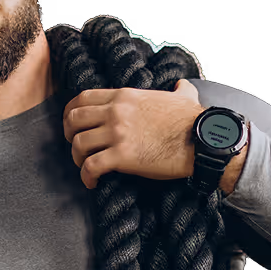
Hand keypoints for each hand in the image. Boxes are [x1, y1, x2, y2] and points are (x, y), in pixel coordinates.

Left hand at [63, 78, 203, 189]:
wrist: (201, 140)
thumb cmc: (192, 120)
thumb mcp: (183, 96)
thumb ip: (178, 89)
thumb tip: (183, 85)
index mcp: (124, 96)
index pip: (83, 98)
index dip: (71, 113)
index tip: (72, 125)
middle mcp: (115, 112)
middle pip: (74, 120)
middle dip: (69, 135)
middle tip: (76, 147)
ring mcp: (117, 134)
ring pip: (78, 144)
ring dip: (77, 159)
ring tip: (85, 167)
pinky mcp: (122, 156)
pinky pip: (91, 167)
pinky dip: (86, 177)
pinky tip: (92, 183)